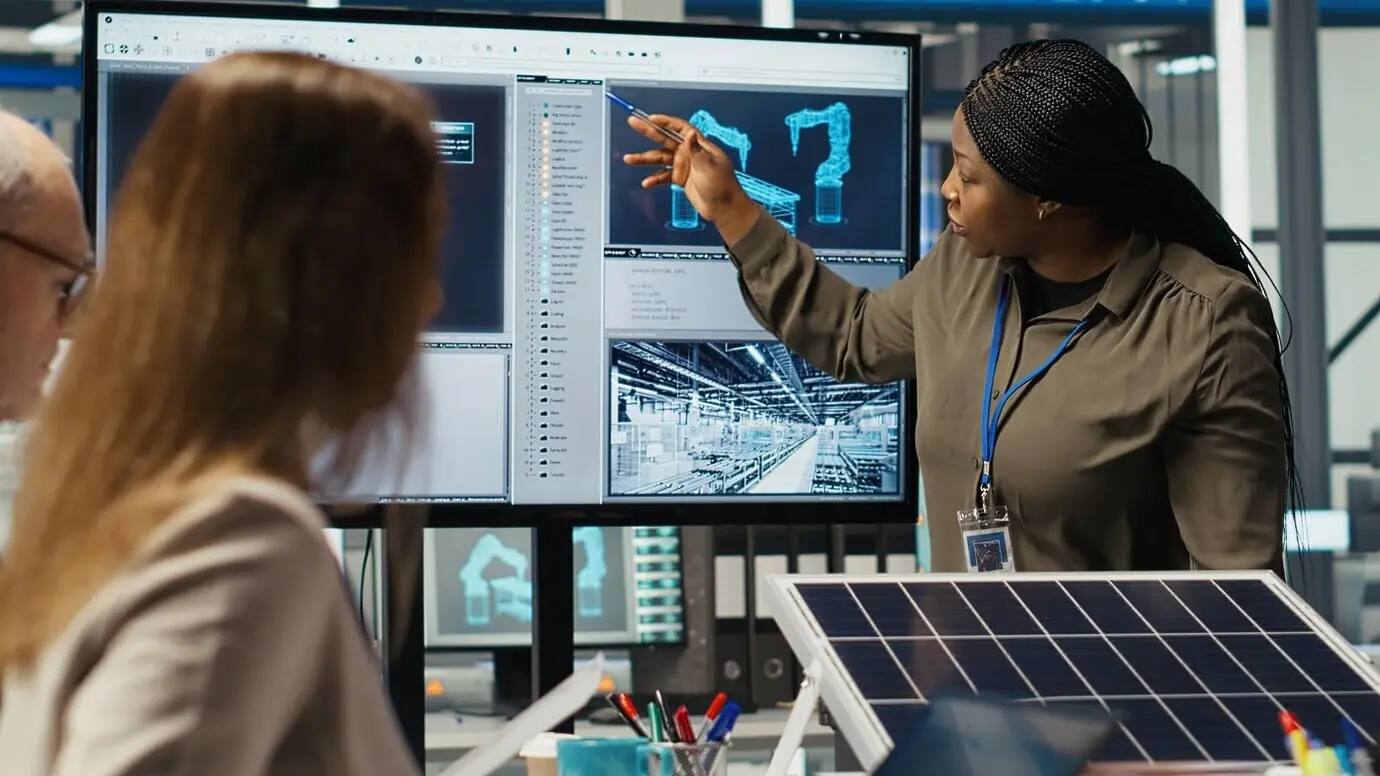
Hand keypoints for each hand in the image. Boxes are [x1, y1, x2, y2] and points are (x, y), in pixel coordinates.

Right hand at [621, 114, 757, 236]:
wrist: (724, 208)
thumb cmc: (722, 185)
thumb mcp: (710, 167)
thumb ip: (697, 151)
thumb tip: (689, 135)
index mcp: (699, 145)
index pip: (680, 128)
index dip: (666, 122)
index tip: (651, 118)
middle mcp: (688, 153)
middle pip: (665, 138)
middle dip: (649, 131)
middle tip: (632, 122)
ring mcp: (683, 166)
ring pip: (659, 158)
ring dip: (644, 159)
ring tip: (628, 159)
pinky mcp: (680, 179)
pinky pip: (663, 176)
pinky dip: (654, 179)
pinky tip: (646, 182)